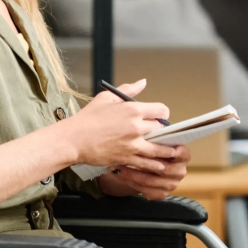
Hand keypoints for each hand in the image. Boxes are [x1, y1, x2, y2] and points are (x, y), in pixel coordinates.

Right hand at [62, 79, 176, 171]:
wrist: (73, 139)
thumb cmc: (88, 118)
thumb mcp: (108, 98)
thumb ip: (128, 90)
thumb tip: (143, 82)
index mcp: (133, 109)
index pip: (161, 110)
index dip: (163, 113)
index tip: (161, 116)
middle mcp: (136, 127)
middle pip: (161, 129)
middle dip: (163, 131)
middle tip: (163, 134)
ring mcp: (132, 144)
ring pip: (158, 149)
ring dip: (167, 151)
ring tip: (174, 153)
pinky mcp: (126, 158)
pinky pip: (146, 163)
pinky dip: (155, 165)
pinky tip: (161, 165)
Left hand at [98, 145, 190, 199]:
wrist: (145, 165)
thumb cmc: (150, 147)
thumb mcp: (155, 140)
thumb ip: (157, 137)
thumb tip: (150, 125)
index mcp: (184, 155)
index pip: (183, 153)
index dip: (174, 152)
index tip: (161, 148)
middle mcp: (180, 171)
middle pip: (165, 169)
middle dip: (145, 164)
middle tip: (130, 157)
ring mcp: (172, 184)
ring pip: (151, 181)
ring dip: (133, 175)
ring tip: (120, 167)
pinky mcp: (162, 194)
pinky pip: (146, 191)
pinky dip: (132, 183)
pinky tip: (122, 176)